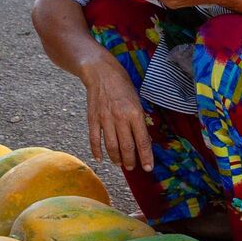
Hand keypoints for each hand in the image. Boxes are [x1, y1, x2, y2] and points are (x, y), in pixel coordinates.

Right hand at [83, 57, 151, 171]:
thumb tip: (143, 140)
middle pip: (126, 147)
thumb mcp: (137, 100)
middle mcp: (120, 118)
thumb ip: (139, 119)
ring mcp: (105, 119)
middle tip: (132, 167)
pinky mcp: (93, 118)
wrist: (101, 72)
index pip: (142, 141)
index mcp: (135, 113)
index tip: (148, 168)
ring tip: (120, 164)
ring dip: (116, 158)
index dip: (146, 157)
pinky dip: (97, 150)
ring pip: (111, 146)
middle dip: (130, 161)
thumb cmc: (122, 85)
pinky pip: (94, 139)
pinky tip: (100, 158)